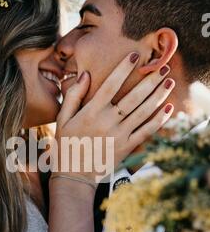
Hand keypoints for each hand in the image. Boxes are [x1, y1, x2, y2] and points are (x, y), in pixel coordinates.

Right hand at [55, 52, 173, 183]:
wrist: (74, 175)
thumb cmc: (66, 145)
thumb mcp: (62, 119)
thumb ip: (73, 96)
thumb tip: (86, 74)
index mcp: (91, 112)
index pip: (110, 85)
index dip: (123, 69)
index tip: (135, 56)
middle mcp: (107, 122)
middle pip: (133, 97)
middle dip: (150, 80)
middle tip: (163, 66)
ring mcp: (118, 135)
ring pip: (143, 112)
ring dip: (158, 96)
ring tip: (168, 83)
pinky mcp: (126, 148)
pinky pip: (146, 132)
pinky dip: (159, 120)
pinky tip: (168, 109)